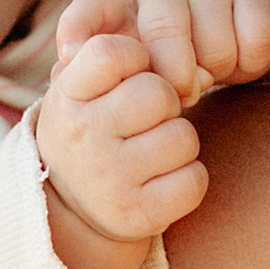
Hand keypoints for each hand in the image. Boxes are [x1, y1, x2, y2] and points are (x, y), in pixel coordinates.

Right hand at [35, 32, 206, 246]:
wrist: (68, 208)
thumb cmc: (90, 128)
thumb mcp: (82, 87)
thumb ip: (124, 59)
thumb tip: (202, 72)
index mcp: (67, 97)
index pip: (109, 54)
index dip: (135, 56)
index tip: (132, 74)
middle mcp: (84, 137)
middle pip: (158, 93)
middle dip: (166, 103)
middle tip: (148, 120)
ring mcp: (110, 179)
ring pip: (183, 137)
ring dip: (179, 142)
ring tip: (154, 152)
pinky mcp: (137, 214)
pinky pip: (193, 180)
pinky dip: (188, 179)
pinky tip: (163, 181)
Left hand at [55, 0, 269, 103]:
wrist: (232, 12)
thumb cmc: (169, 49)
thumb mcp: (133, 59)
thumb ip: (107, 75)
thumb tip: (79, 85)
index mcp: (122, 5)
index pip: (90, 8)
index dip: (78, 31)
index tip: (72, 57)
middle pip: (163, 30)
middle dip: (174, 75)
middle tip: (182, 97)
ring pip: (215, 46)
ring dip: (216, 71)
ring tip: (209, 70)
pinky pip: (255, 42)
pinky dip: (251, 63)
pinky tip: (239, 58)